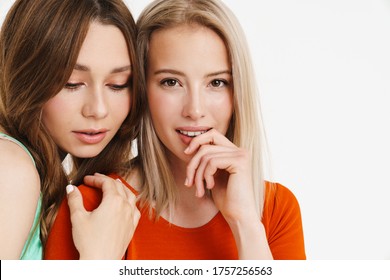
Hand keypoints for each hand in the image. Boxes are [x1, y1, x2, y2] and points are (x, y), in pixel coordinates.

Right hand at [66, 173, 139, 258]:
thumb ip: (75, 199)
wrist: (100, 262)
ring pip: (130, 195)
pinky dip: (130, 202)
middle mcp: (125, 206)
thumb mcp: (78, 217)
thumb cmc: (89, 242)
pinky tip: (126, 204)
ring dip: (121, 188)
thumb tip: (70, 188)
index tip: (86, 179)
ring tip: (113, 186)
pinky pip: (135, 209)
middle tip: (96, 180)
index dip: (96, 179)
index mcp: (113, 201)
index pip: (106, 182)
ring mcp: (131, 216)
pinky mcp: (132, 226)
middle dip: (106, 181)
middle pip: (119, 186)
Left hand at [184, 130, 271, 258]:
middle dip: (192, 163)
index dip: (196, 141)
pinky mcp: (239, 162)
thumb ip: (205, 160)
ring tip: (198, 190)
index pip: (212, 134)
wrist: (239, 216)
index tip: (186, 154)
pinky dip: (205, 176)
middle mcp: (240, 150)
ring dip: (197, 175)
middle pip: (206, 145)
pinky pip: (212, 162)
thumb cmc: (226, 199)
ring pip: (206, 155)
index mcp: (234, 151)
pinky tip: (210, 187)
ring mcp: (241, 155)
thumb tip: (187, 145)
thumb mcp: (212, 175)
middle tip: (188, 182)